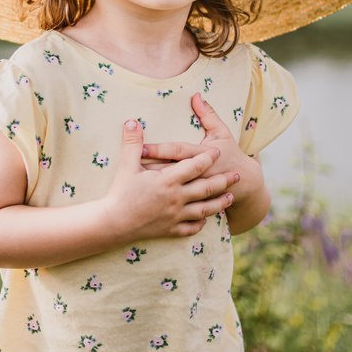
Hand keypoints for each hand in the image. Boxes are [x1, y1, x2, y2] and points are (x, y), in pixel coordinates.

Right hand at [102, 118, 240, 239]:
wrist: (114, 223)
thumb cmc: (120, 193)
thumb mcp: (127, 165)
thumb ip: (133, 143)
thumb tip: (133, 120)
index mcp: (168, 180)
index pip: (194, 167)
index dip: (207, 158)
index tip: (218, 152)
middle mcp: (176, 198)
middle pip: (206, 188)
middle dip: (223, 181)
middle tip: (238, 175)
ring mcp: (175, 216)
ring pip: (204, 210)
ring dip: (219, 203)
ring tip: (230, 197)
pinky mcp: (170, 230)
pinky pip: (191, 227)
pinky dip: (200, 223)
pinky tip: (206, 219)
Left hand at [142, 93, 263, 203]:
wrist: (244, 183)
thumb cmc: (231, 153)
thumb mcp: (222, 132)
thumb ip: (208, 114)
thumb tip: (196, 95)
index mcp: (203, 156)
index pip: (177, 152)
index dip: (159, 149)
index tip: (141, 148)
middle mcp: (198, 175)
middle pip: (170, 171)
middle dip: (149, 168)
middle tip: (128, 165)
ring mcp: (196, 191)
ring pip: (171, 189)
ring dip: (152, 186)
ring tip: (131, 182)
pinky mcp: (195, 202)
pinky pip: (175, 202)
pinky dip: (161, 201)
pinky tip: (145, 199)